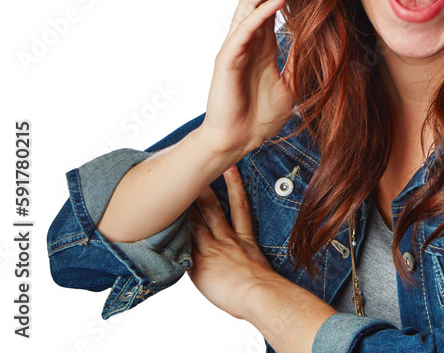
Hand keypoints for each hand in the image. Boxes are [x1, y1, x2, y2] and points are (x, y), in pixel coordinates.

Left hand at [189, 165, 334, 350]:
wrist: (260, 294)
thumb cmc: (266, 291)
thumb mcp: (261, 270)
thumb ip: (250, 260)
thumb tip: (247, 264)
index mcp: (245, 239)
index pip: (239, 205)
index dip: (234, 186)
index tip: (229, 169)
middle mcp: (228, 239)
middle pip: (214, 206)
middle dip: (206, 187)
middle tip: (198, 165)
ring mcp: (214, 248)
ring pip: (197, 220)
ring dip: (187, 204)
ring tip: (176, 185)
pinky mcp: (201, 261)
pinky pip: (185, 244)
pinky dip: (175, 234)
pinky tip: (162, 225)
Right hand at [201, 0, 296, 157]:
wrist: (236, 142)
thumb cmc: (260, 115)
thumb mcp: (291, 81)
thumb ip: (299, 56)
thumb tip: (319, 36)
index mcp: (260, 40)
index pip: (272, 0)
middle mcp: (246, 37)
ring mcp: (235, 46)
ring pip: (250, 5)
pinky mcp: (226, 59)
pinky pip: (244, 30)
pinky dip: (262, 13)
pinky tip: (278, 0)